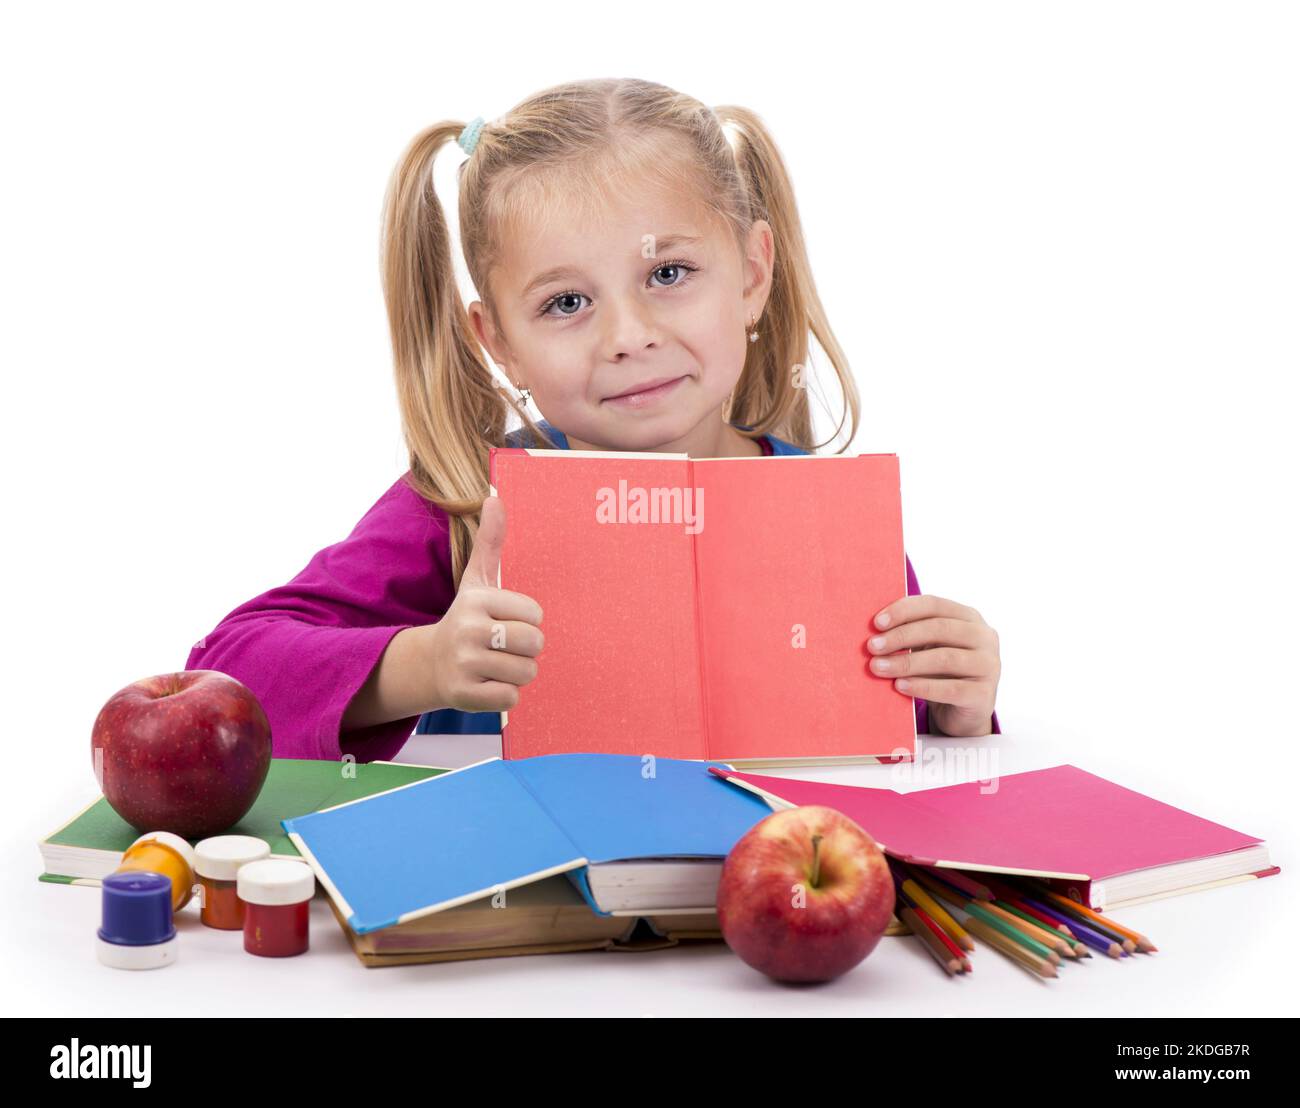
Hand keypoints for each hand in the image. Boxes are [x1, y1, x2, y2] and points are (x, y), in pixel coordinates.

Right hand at [427, 495, 544, 712]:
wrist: (431, 663)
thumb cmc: (467, 618)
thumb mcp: (476, 579)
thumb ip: (490, 542)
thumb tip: (494, 498)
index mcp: (476, 600)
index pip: (535, 613)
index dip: (528, 620)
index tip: (506, 620)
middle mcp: (467, 630)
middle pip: (535, 643)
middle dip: (527, 648)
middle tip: (504, 645)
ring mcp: (464, 664)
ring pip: (526, 672)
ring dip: (518, 671)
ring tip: (496, 664)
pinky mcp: (464, 696)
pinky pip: (511, 697)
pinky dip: (506, 694)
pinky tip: (488, 683)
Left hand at [863, 594, 998, 736]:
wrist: (961, 714)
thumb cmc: (939, 673)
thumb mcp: (927, 648)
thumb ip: (910, 634)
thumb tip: (873, 630)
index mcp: (969, 617)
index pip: (934, 605)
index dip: (904, 610)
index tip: (876, 623)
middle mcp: (984, 637)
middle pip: (939, 629)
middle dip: (901, 636)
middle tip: (872, 647)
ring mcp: (989, 666)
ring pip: (944, 658)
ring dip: (906, 662)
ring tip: (878, 667)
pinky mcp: (985, 695)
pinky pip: (951, 689)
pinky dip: (922, 687)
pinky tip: (899, 686)